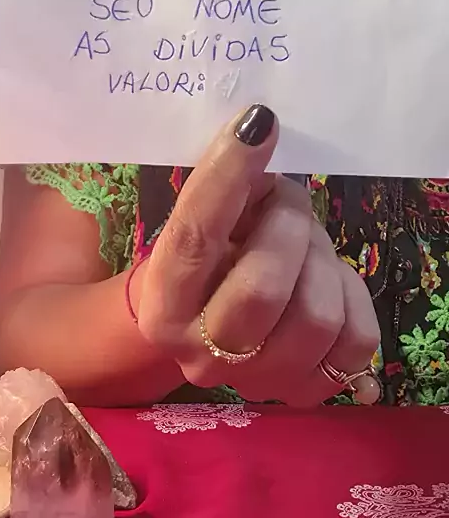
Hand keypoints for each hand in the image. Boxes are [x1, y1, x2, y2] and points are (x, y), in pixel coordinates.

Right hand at [136, 105, 379, 405]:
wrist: (211, 329)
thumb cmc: (209, 259)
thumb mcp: (201, 220)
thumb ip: (223, 186)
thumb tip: (258, 131)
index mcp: (163, 304)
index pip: (193, 237)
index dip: (227, 176)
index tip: (258, 124)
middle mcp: (200, 354)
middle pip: (262, 289)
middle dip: (287, 225)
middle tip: (285, 199)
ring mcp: (258, 381)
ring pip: (316, 315)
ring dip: (320, 259)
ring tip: (305, 243)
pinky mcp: (308, 393)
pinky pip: (356, 339)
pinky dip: (349, 294)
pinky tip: (324, 282)